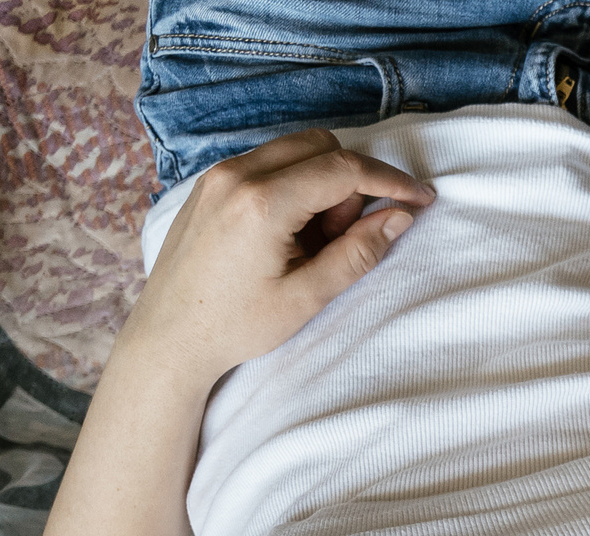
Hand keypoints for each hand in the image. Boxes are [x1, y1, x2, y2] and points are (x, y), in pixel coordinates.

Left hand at [121, 129, 433, 388]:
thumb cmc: (235, 325)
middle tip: (347, 236)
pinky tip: (290, 235)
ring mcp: (218, 175)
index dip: (391, 181)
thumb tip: (399, 217)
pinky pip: (268, 163)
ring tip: (315, 241)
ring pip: (295, 151)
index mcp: (262, 203)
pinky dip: (295, 186)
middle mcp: (236, 175)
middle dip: (351, 182)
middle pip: (321, 146)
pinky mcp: (210, 184)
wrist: (168, 336)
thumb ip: (358, 252)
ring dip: (323, 184)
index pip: (343, 169)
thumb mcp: (307, 297)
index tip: (421, 198)